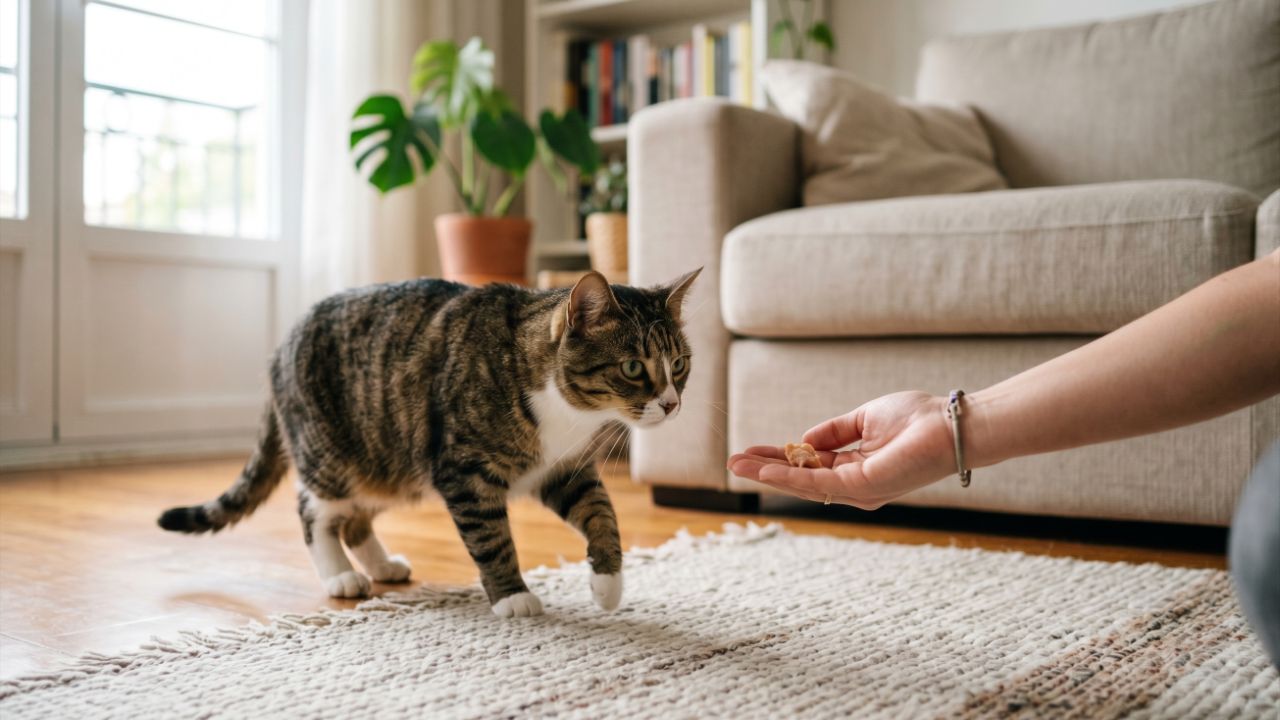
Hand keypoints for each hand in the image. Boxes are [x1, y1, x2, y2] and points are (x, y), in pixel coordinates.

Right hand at [726, 391, 956, 509]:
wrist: (950, 425)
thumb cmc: (918, 419)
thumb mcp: (864, 418)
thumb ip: (834, 431)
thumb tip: (803, 440)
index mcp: (857, 467)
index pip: (810, 465)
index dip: (780, 456)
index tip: (750, 450)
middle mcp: (856, 485)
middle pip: (800, 478)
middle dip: (765, 469)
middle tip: (733, 461)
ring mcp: (858, 489)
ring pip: (802, 484)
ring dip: (767, 473)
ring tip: (737, 464)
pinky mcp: (862, 486)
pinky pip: (817, 482)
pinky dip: (788, 476)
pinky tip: (764, 468)